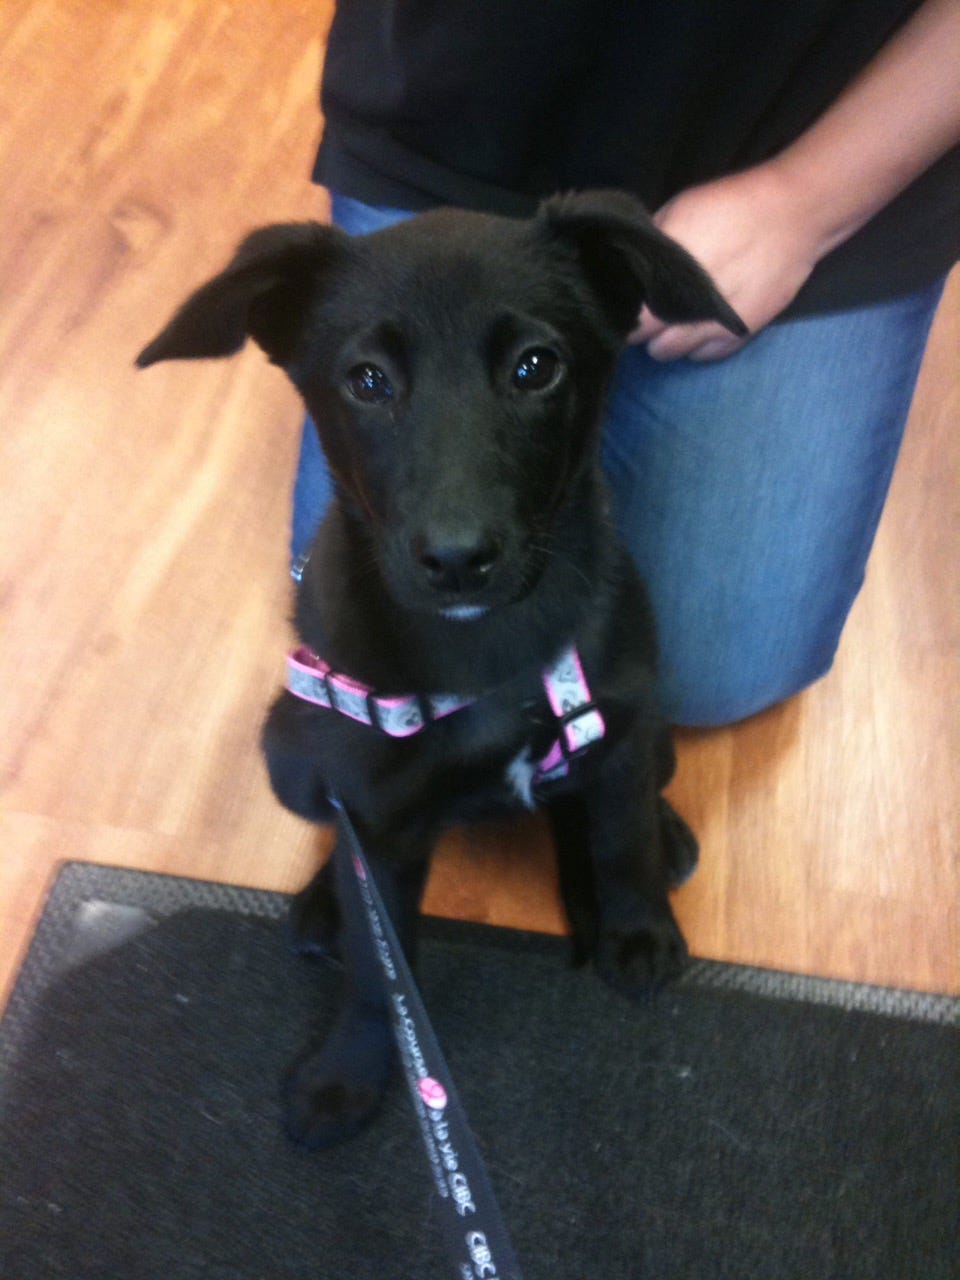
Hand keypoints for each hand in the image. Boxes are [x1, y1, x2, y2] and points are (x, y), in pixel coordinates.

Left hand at [629, 165, 821, 361]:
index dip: (622, 310)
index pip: (628, 313)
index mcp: (667, 273)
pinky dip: (695, 348)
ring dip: (664, 341)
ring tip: (670, 322)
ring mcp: (714, 323)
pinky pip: (704, 356)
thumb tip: (630, 265)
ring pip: (669, 352)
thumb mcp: (680, 210)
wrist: (794, 215)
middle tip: (645, 313)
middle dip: (640, 328)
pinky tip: (696, 330)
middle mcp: (686, 305)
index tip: (624, 303)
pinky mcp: (740, 332)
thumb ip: (652, 244)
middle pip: (645, 337)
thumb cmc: (732, 205)